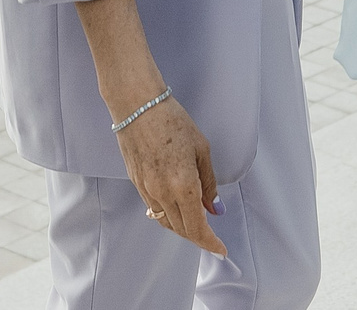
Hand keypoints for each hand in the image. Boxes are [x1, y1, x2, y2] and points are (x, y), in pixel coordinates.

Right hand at [115, 94, 225, 257]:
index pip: (197, 227)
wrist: (137, 106)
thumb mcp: (201, 149)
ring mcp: (146, 190)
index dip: (210, 243)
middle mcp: (163, 193)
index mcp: (183, 185)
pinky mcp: (136, 183)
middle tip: (213, 238)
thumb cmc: (172, 120)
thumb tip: (215, 208)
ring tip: (197, 224)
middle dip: (199, 237)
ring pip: (166, 223)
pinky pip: (154, 210)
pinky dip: (168, 216)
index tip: (220, 249)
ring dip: (183, 228)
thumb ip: (208, 183)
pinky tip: (177, 209)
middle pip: (182, 230)